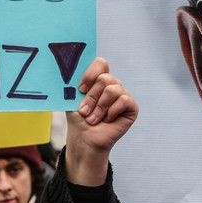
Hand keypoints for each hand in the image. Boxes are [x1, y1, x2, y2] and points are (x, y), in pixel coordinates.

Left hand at [64, 58, 136, 185]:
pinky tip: (108, 119)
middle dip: (92, 97)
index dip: (90, 74)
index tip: (81, 89)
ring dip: (100, 107)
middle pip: (105, 78)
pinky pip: (124, 100)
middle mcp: (112, 85)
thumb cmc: (78, 119)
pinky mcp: (131, 107)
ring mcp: (123, 95)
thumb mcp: (72, 98)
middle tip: (84, 111)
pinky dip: (112, 111)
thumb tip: (70, 69)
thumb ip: (74, 82)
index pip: (101, 63)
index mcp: (98, 79)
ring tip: (93, 119)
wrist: (84, 139)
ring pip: (113, 89)